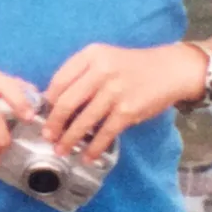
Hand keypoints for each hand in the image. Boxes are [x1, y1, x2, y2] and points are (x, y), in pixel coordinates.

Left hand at [43, 42, 207, 161]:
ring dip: (69, 140)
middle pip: (66, 102)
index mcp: (91, 55)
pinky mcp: (127, 111)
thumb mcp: (105, 59)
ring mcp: (114, 91)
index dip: (47, 102)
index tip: (41, 115)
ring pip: (83, 121)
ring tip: (62, 150)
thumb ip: (82, 75)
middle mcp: (101, 71)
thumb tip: (54, 102)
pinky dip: (93, 148)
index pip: (59, 81)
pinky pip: (104, 133)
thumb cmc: (132, 67)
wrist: (169, 70)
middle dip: (53, 124)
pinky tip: (87, 156)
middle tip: (48, 137)